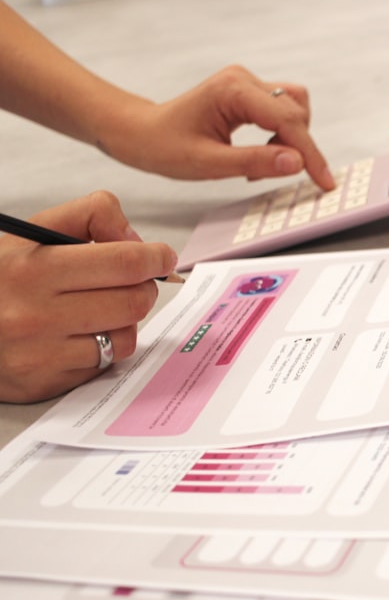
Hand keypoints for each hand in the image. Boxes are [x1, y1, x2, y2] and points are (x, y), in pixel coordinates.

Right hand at [0, 191, 177, 403]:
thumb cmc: (3, 274)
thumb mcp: (33, 231)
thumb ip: (91, 216)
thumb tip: (138, 242)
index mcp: (33, 268)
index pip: (124, 263)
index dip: (155, 258)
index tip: (161, 257)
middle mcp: (34, 314)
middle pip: (134, 302)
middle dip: (144, 288)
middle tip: (133, 282)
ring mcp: (40, 354)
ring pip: (125, 338)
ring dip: (125, 321)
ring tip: (100, 307)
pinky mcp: (45, 383)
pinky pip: (104, 365)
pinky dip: (104, 347)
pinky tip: (81, 333)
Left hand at [101, 65, 335, 190]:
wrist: (141, 132)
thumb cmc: (164, 146)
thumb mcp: (209, 163)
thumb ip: (256, 162)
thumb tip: (296, 163)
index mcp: (234, 91)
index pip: (288, 121)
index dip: (310, 153)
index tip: (324, 180)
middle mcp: (244, 80)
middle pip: (296, 112)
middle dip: (295, 148)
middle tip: (270, 174)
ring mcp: (246, 84)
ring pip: (294, 109)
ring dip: (290, 141)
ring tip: (261, 165)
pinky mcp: (248, 93)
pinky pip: (281, 112)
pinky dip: (280, 137)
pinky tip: (259, 155)